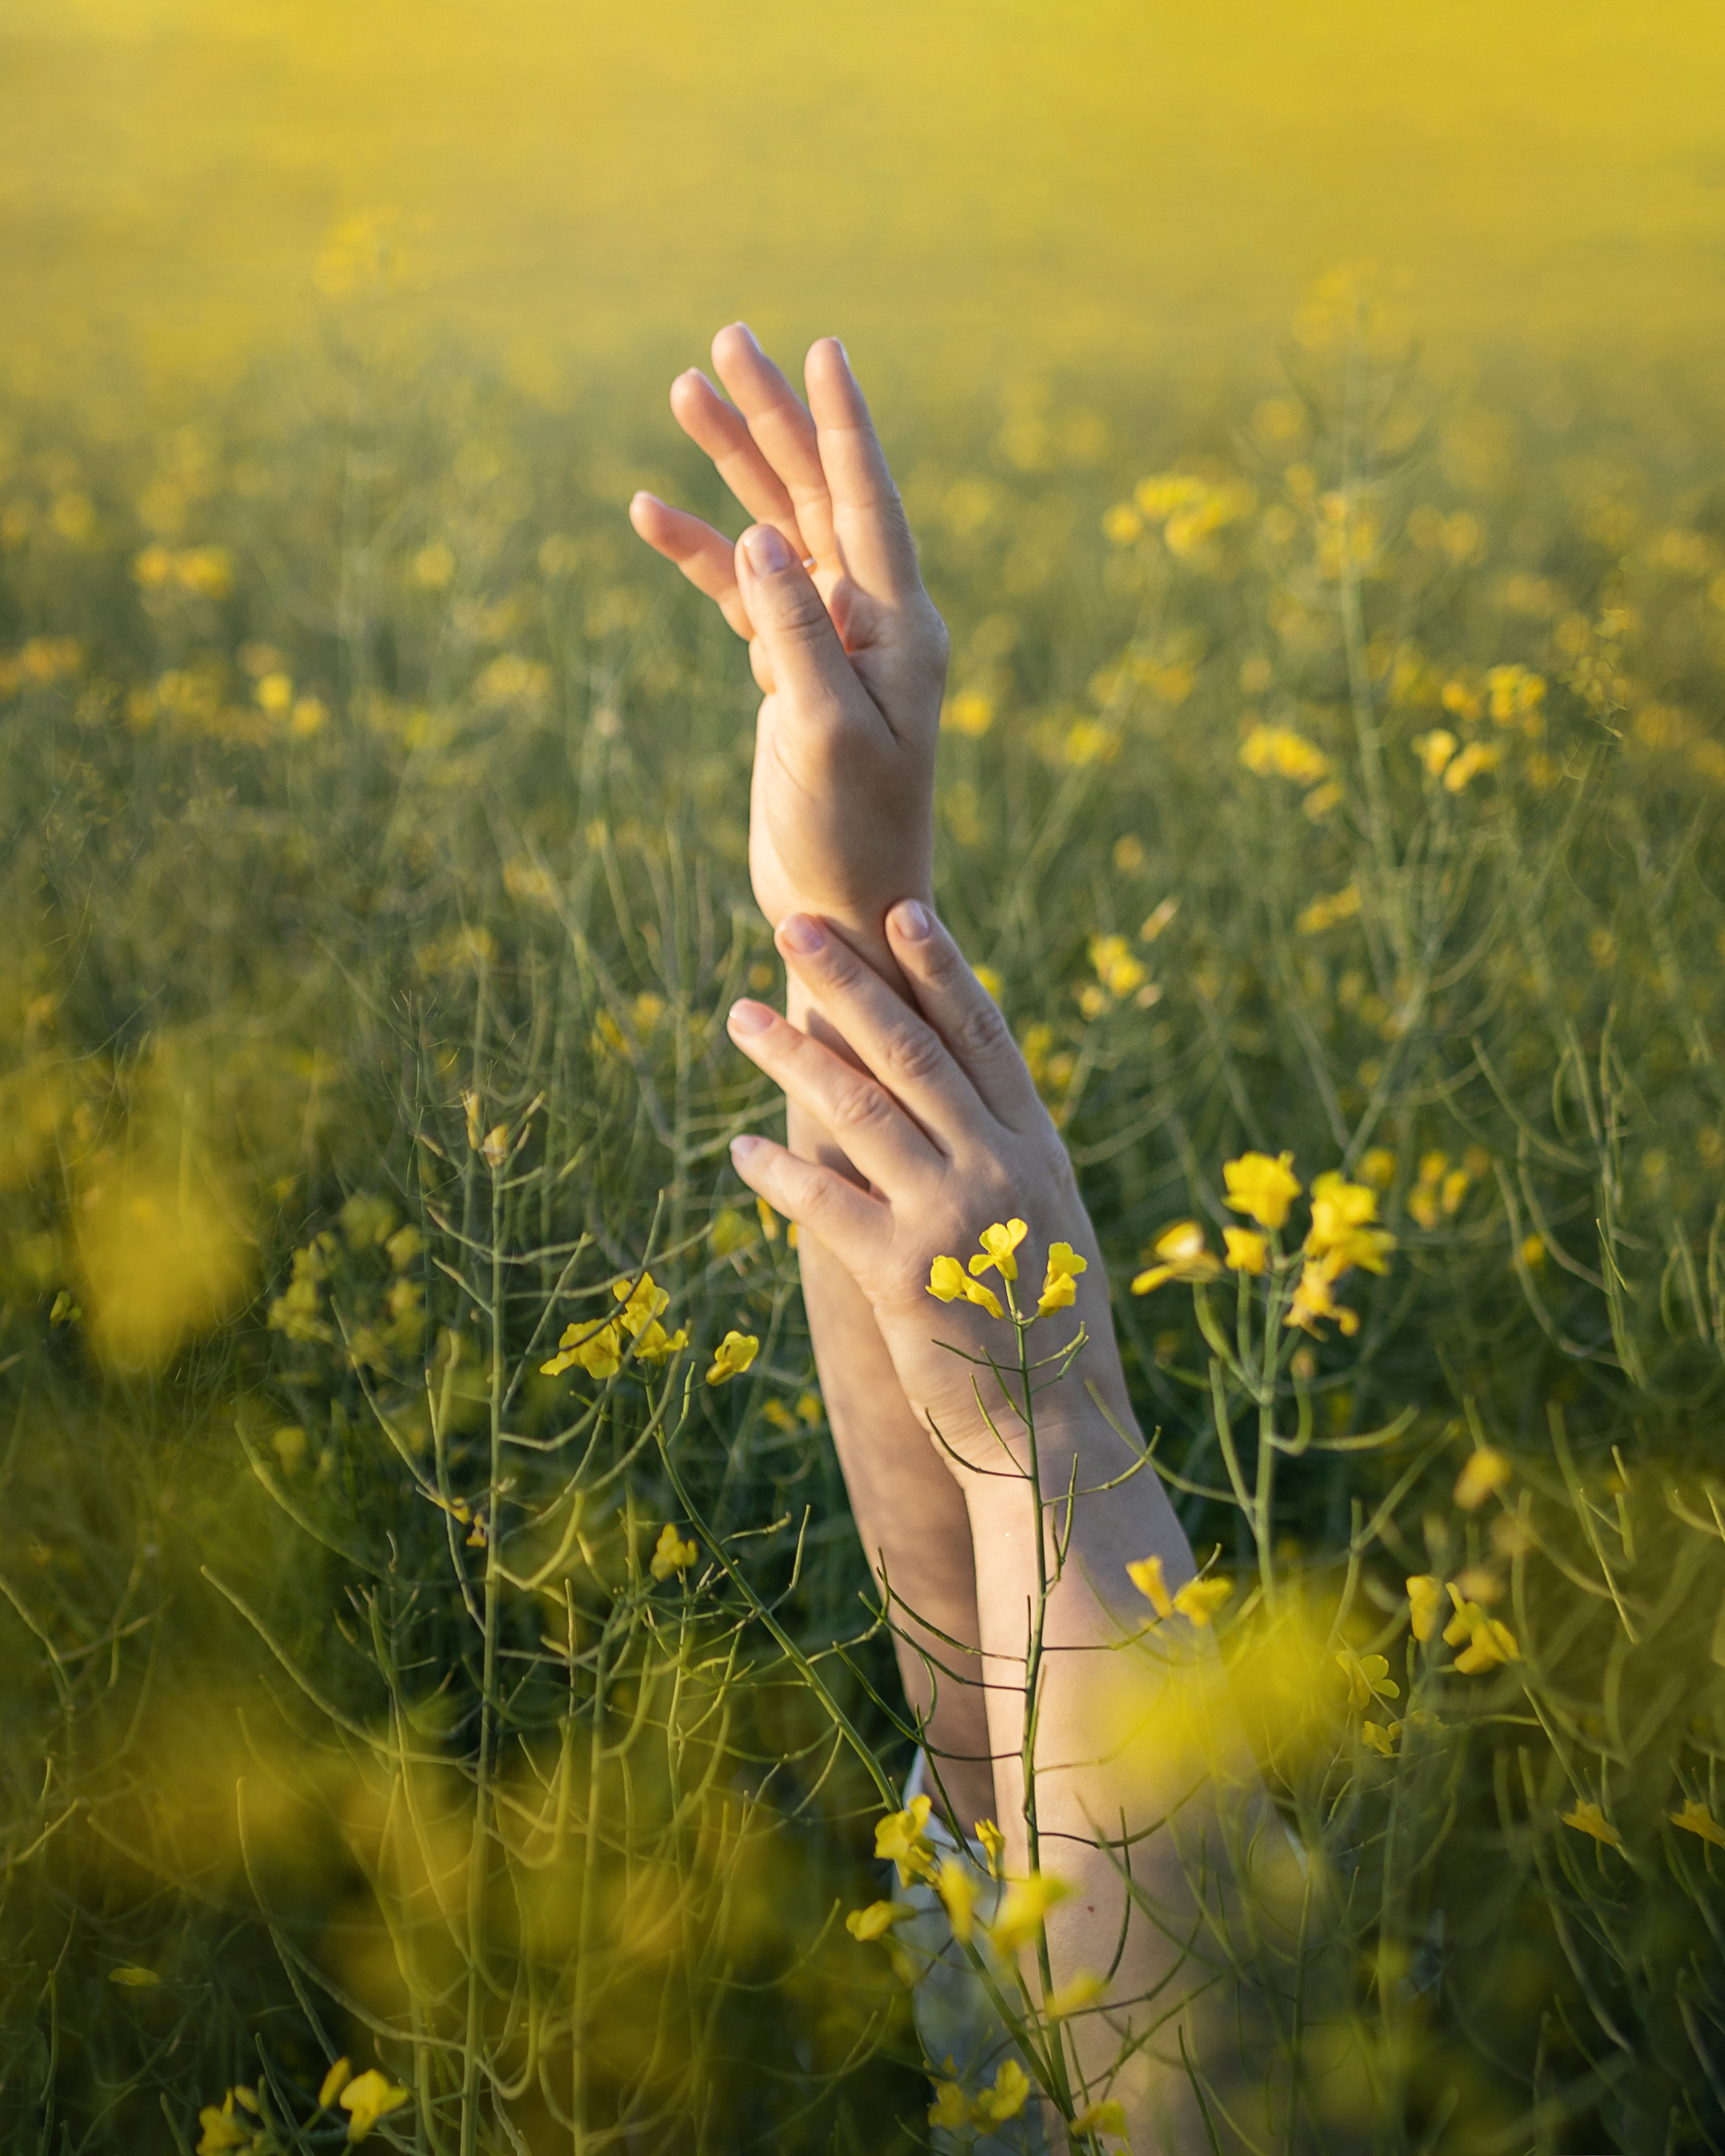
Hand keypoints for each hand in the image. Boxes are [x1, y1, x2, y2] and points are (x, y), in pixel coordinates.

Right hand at [630, 327, 947, 953]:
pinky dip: (698, 555)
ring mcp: (828, 643)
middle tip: (727, 340)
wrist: (844, 908)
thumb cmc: (851, 834)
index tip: (822, 348)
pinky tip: (646, 512)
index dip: (843, 424)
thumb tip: (760, 535)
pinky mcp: (787, 673)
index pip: (869, 503)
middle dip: (773, 420)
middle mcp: (871, 621)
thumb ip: (795, 632)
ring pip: (775, 531)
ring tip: (683, 392)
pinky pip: (740, 594)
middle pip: (816, 495)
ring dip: (731, 467)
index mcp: (901, 628)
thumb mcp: (825, 732)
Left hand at [722, 900, 1136, 1475]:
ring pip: (860, 1110)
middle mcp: (998, 1168)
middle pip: (914, 1051)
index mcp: (1038, 1151)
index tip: (902, 910)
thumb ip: (1011, 1163)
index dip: (942, 969)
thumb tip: (969, 1109)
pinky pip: (825, 1204)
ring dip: (793, 1055)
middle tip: (794, 926)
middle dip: (851, 982)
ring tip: (738, 1016)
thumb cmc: (1050, 1337)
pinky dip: (778, 1170)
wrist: (1056, 1438)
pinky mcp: (902, 1275)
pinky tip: (739, 1146)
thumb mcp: (1051, 1230)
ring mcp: (952, 1218)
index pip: (984, 1037)